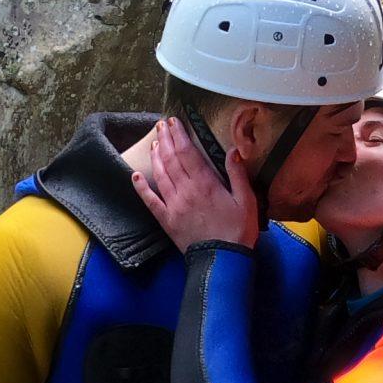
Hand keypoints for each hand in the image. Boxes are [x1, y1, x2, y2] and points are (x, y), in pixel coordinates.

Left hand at [132, 117, 259, 249]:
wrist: (222, 260)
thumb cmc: (238, 231)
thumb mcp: (247, 201)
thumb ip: (238, 175)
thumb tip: (233, 150)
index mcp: (206, 184)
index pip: (188, 153)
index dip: (179, 135)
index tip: (174, 122)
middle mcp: (186, 191)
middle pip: (172, 159)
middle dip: (166, 139)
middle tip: (162, 125)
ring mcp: (173, 205)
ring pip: (160, 175)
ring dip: (156, 156)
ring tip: (155, 142)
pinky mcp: (166, 220)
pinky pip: (150, 201)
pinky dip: (141, 187)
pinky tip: (135, 176)